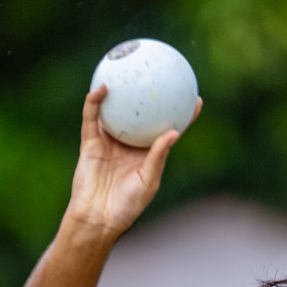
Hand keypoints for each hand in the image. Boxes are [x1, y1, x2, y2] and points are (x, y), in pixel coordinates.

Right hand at [65, 87, 202, 238]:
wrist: (96, 217)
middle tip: (163, 73)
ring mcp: (110, 142)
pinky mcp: (90, 143)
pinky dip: (95, 102)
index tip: (196, 99)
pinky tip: (102, 88)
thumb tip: (174, 132)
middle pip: (142, 114)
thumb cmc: (127, 205)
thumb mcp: (148, 181)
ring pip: (116, 111)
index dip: (182, 116)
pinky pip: (92, 118)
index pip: (168, 130)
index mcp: (148, 155)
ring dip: (120, 91)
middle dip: (151, 94)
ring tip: (128, 69)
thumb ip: (158, 156)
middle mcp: (130, 145)